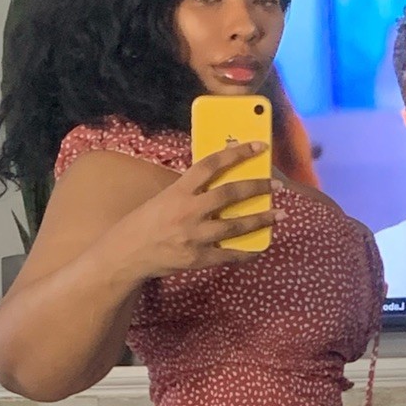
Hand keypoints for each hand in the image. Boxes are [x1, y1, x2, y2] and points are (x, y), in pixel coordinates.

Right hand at [118, 140, 276, 278]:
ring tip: (279, 215)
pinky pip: (228, 254)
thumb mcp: (163, 198)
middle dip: (257, 187)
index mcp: (178, 190)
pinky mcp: (197, 258)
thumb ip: (189, 191)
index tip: (258, 146)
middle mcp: (188, 211)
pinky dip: (246, 252)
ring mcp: (194, 236)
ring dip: (260, 219)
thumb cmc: (143, 224)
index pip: (211, 164)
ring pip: (235, 225)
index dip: (237, 153)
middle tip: (277, 185)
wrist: (126, 255)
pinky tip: (259, 248)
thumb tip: (218, 184)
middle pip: (230, 194)